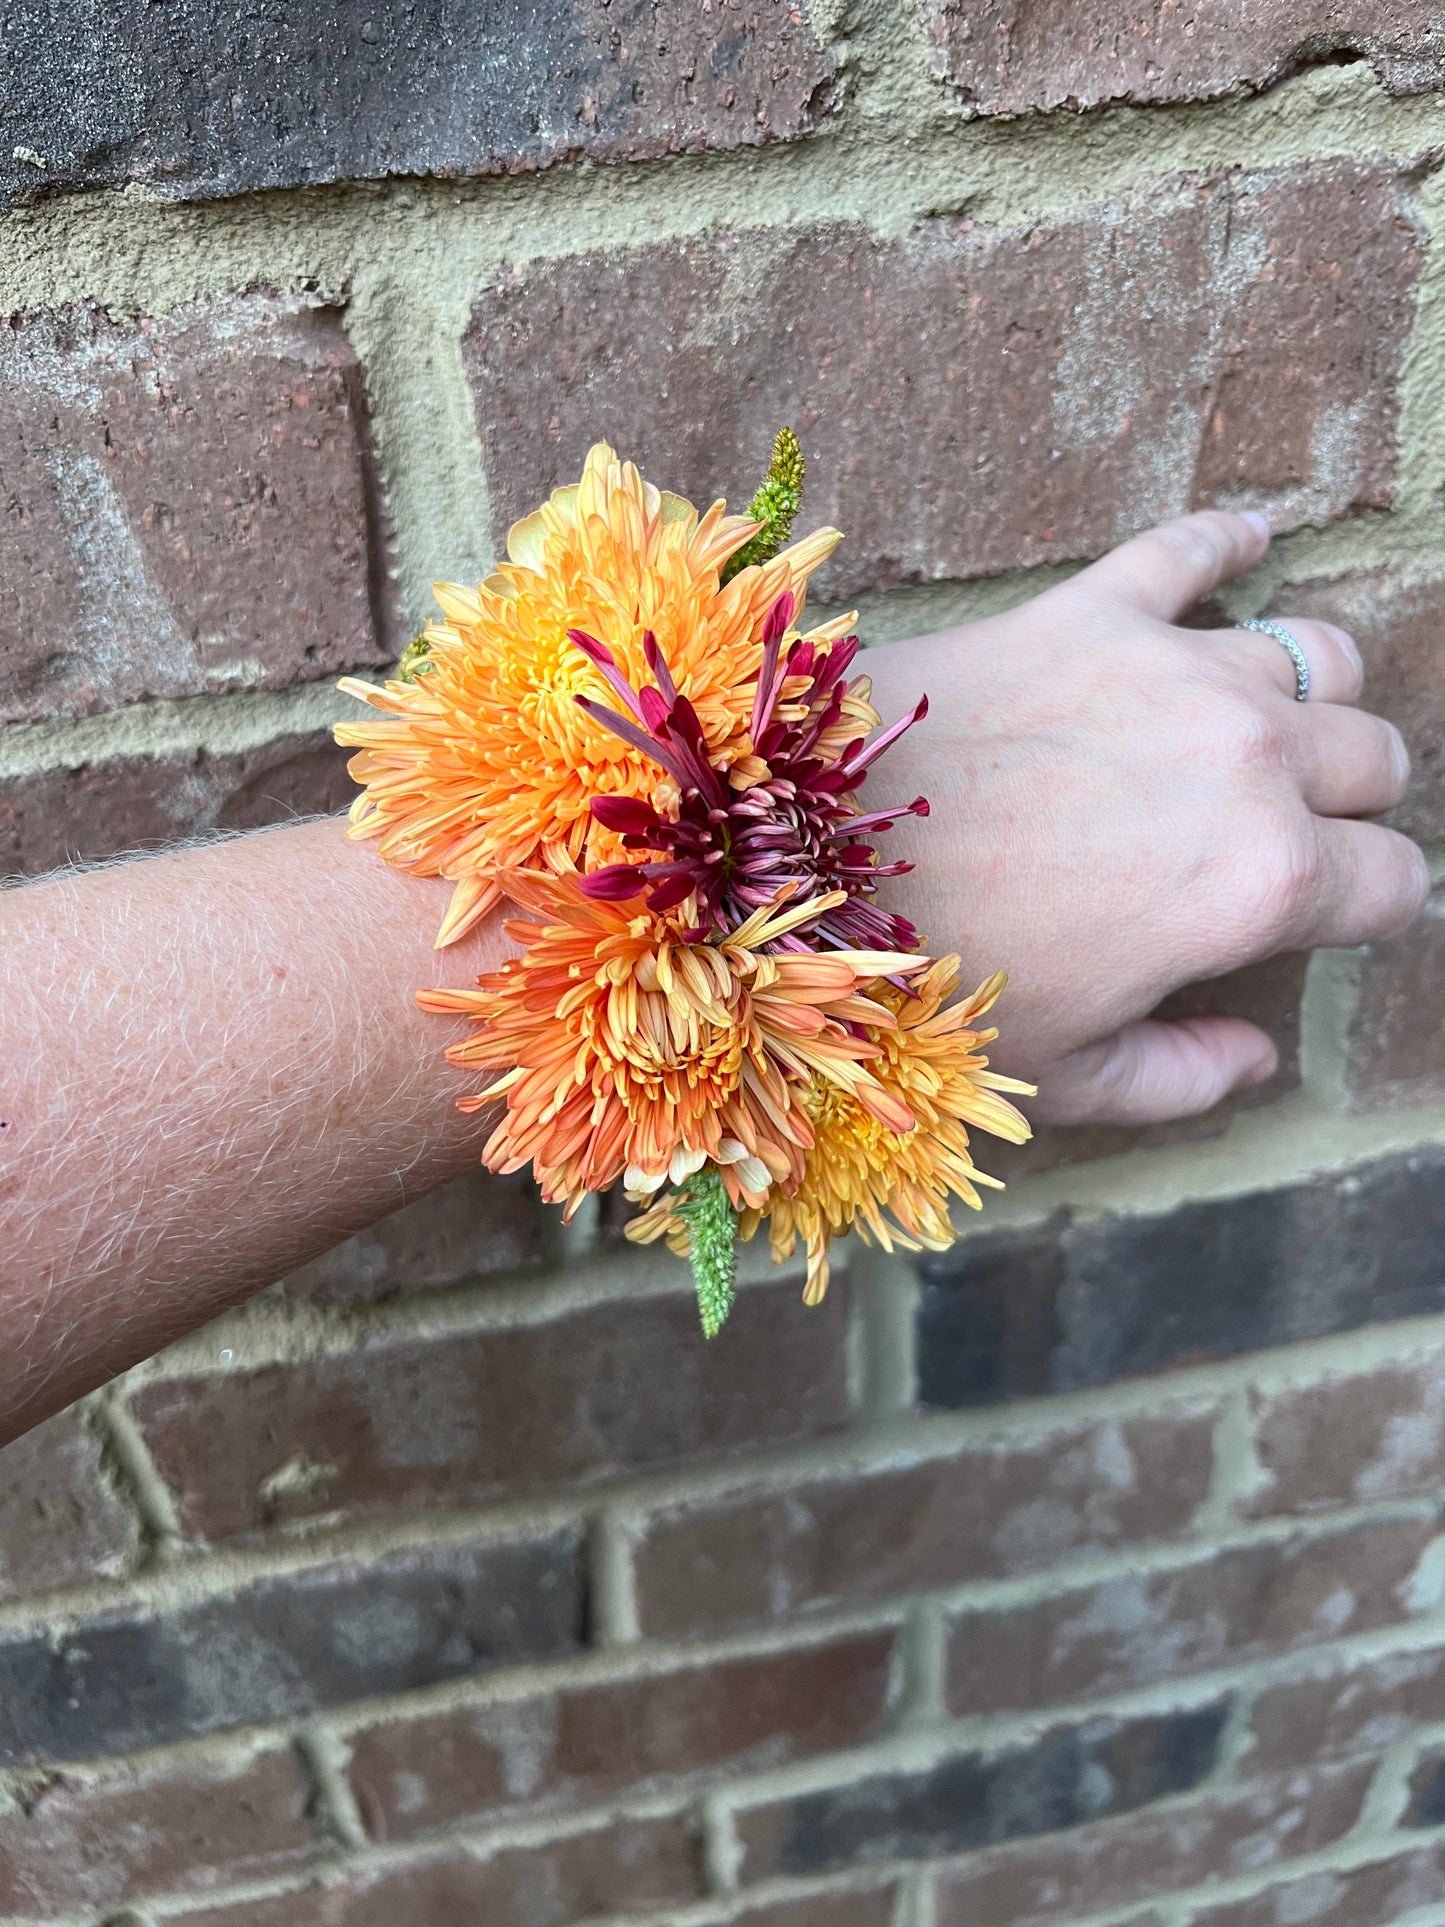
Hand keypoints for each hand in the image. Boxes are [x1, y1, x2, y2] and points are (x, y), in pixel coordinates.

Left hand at [860, 511, 1428, 1125]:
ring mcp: (1175, 670)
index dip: (1368, 907)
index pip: (1393, 883)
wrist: (796, 862)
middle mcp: (1248, 759)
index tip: (1331, 911)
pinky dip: (1229, 542)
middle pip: (1372, 757)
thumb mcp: (1064, 1073)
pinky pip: (1191, 549)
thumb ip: (1183, 1077)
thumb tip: (1255, 1059)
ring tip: (1263, 724)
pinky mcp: (1092, 610)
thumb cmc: (931, 979)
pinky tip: (1252, 541)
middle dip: (1348, 801)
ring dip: (1306, 694)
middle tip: (1290, 827)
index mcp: (1259, 883)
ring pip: (1315, 653)